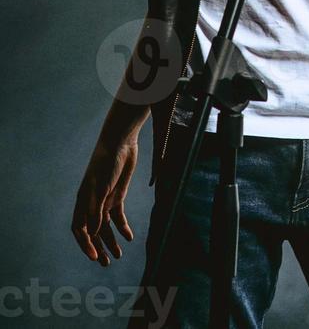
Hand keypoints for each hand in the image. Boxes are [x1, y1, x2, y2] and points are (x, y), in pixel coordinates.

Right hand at [71, 138, 137, 265]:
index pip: (80, 229)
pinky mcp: (118, 195)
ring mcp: (105, 199)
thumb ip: (96, 210)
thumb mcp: (100, 188)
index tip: (95, 257)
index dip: (86, 244)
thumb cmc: (106, 163)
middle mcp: (92, 203)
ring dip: (111, 241)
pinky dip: (123, 227)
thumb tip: (94, 233)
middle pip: (94, 231)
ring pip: (107, 226)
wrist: (120, 143)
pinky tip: (129, 237)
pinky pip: (119, 215)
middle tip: (107, 263)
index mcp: (83, 202)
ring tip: (119, 256)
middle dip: (99, 247)